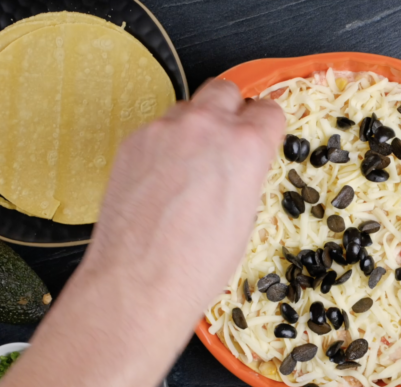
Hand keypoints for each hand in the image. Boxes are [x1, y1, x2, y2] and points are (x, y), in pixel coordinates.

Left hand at [0, 80, 284, 386]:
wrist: (139, 282)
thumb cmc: (196, 264)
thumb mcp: (246, 217)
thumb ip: (246, 173)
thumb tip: (241, 164)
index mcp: (245, 145)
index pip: (268, 110)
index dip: (267, 127)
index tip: (262, 136)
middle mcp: (205, 127)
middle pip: (225, 91)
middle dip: (232, 111)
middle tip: (228, 141)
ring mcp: (164, 130)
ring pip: (188, 109)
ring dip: (195, 128)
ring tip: (191, 168)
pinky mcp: (133, 141)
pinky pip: (158, 129)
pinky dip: (165, 145)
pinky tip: (164, 180)